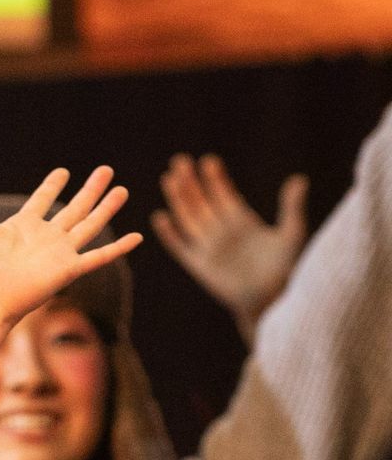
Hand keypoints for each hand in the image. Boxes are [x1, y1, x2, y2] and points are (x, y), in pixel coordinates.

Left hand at [0, 167, 141, 327]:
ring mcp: (59, 253)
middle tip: (106, 170)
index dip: (53, 186)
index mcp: (23, 226)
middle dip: (90, 190)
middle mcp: (45, 238)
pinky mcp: (69, 269)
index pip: (43, 200)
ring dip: (106, 208)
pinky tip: (137, 237)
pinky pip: (99, 256)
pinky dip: (118, 248)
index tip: (63, 172)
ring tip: (122, 190)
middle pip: (74, 209)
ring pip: (90, 225)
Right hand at [151, 154, 306, 341]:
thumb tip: (298, 179)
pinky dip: (170, 233)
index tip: (208, 160)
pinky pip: (180, 246)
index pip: (225, 195)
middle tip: (180, 160)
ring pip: (189, 217)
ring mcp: (209, 247)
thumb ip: (291, 207)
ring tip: (169, 178)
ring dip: (179, 199)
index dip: (216, 179)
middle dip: (191, 182)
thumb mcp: (291, 234)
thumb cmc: (285, 269)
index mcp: (242, 222)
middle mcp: (222, 232)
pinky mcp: (199, 264)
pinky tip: (160, 217)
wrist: (271, 299)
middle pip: (202, 201)